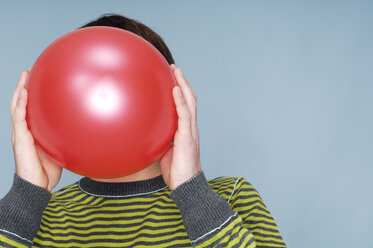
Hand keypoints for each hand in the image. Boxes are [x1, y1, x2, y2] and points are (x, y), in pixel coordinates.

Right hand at [10, 68, 62, 191]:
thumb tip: (83, 127)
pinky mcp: (20, 139)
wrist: (38, 187)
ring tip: (24, 75)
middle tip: (29, 70)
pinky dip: (20, 105)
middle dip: (24, 86)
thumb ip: (65, 137)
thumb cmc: (49, 170)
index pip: (30, 109)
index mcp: (32, 131)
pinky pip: (19, 119)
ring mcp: (20, 134)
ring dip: (19, 89)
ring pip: (16, 107)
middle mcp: (24, 130)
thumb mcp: (60, 148)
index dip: (31, 94)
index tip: (39, 79)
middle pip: (21, 103)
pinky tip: (24, 93)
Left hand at [159, 65, 201, 189]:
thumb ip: (159, 138)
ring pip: (189, 102)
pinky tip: (175, 89)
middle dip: (183, 82)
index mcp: (186, 130)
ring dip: (183, 85)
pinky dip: (180, 100)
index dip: (181, 91)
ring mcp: (191, 131)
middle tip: (174, 68)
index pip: (185, 106)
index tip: (173, 78)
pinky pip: (184, 115)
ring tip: (176, 71)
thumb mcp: (164, 151)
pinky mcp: (187, 136)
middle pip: (190, 99)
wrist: (186, 186)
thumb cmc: (176, 171)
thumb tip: (144, 131)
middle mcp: (191, 127)